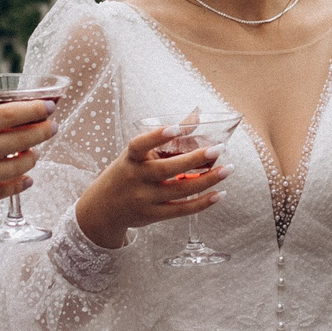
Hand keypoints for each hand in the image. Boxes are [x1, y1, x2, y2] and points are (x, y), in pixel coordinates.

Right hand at [0, 102, 54, 220]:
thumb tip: (12, 122)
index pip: (7, 115)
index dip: (33, 110)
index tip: (49, 107)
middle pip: (19, 140)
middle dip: (41, 132)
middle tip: (52, 127)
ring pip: (18, 166)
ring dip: (32, 158)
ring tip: (34, 153)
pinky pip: (6, 190)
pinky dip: (21, 182)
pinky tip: (26, 178)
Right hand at [74, 123, 230, 248]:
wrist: (103, 209)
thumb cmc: (128, 172)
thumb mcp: (138, 154)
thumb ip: (167, 136)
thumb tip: (197, 115)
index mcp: (130, 159)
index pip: (139, 145)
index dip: (156, 136)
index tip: (176, 128)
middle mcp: (135, 178)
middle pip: (167, 169)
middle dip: (196, 159)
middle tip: (220, 148)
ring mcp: (144, 199)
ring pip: (180, 190)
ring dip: (207, 180)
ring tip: (228, 169)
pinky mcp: (153, 215)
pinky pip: (182, 210)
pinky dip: (203, 203)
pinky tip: (220, 193)